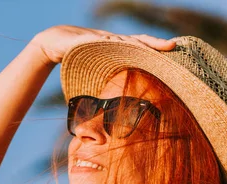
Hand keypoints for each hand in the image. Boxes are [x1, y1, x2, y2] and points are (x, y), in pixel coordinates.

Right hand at [30, 25, 176, 64]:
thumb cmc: (75, 58)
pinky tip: (124, 44)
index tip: (173, 49)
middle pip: (137, 41)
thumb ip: (104, 78)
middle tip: (173, 45)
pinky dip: (113, 43)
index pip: (140, 46)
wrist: (52, 44)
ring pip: (123, 40)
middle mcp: (112, 40)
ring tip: (154, 47)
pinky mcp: (87, 39)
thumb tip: (112, 102)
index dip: (155, 47)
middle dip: (155, 43)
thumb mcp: (93, 69)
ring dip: (139, 44)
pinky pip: (102, 41)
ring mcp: (100, 38)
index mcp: (116, 47)